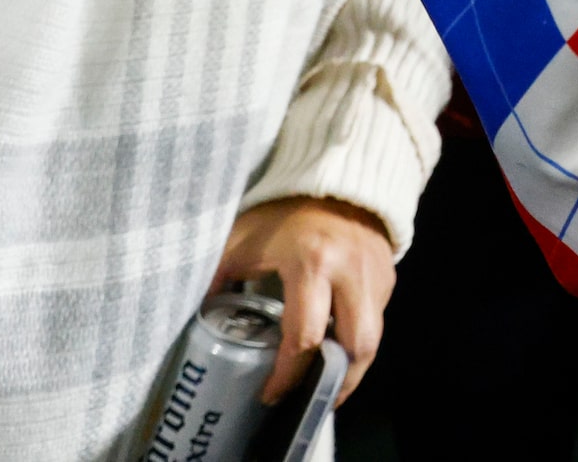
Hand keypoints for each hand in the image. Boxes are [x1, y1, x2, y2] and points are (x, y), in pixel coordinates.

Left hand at [213, 197, 395, 404]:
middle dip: (337, 383)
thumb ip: (217, 276)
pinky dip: (359, 338)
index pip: (304, 336)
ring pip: (373, 337)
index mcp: (312, 263)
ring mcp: (374, 274)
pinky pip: (377, 318)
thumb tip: (190, 315)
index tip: (271, 394)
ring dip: (352, 367)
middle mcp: (350, 272)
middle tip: (312, 400)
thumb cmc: (283, 212)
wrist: (334, 179)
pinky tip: (338, 346)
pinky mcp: (387, 275)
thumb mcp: (243, 240)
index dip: (287, 375)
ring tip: (327, 383)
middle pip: (356, 346)